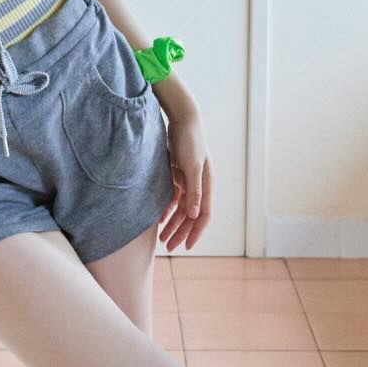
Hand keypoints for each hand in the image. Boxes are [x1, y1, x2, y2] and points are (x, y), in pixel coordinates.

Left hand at [158, 107, 211, 252]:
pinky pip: (174, 198)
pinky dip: (167, 209)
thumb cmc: (189, 140)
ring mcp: (189, 180)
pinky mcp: (179, 174)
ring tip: (162, 238)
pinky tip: (159, 219)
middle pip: (191, 216)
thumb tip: (194, 216)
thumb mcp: (191, 166)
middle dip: (181, 232)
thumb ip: (194, 191)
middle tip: (169, 247)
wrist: (182, 119)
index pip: (203, 215)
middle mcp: (200, 185)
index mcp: (207, 185)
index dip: (196, 232)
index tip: (186, 247)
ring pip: (182, 209)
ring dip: (173, 224)